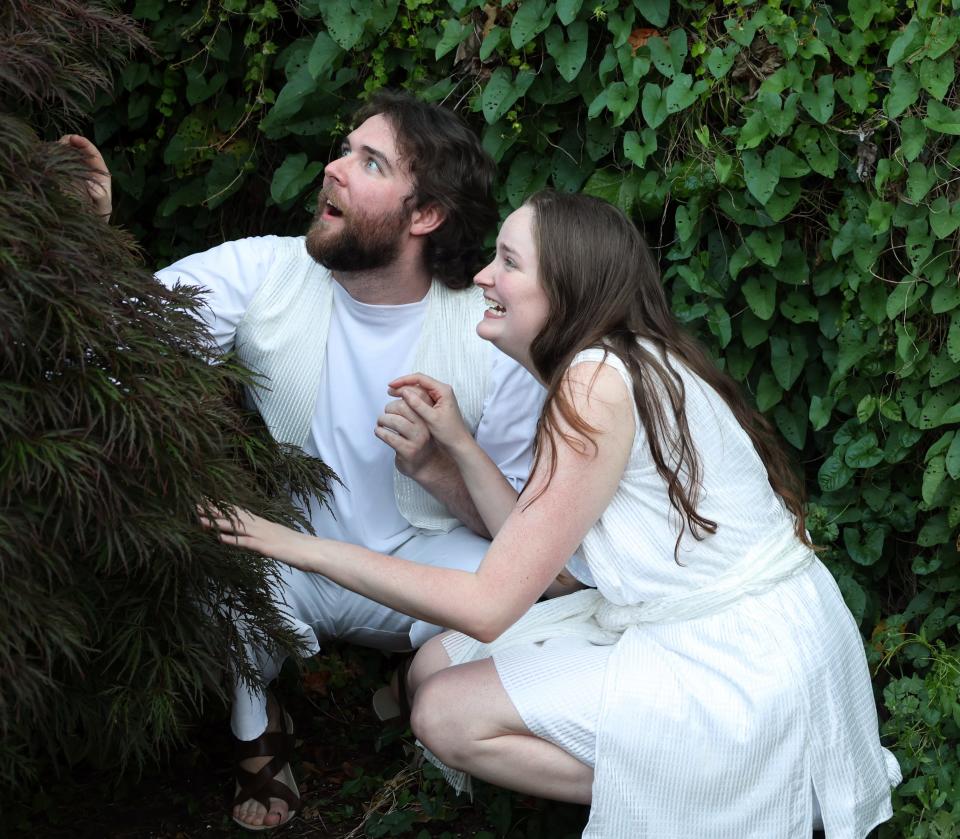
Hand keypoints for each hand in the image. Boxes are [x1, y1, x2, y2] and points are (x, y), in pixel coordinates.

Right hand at [58, 134, 111, 218]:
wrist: (88, 225)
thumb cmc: (98, 216)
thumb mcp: (102, 207)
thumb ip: (100, 197)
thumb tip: (93, 186)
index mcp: (100, 174)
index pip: (93, 153)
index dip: (83, 143)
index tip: (74, 138)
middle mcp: (87, 171)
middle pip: (78, 151)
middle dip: (68, 143)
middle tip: (58, 142)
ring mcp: (74, 174)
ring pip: (66, 156)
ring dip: (58, 150)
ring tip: (51, 149)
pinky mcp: (63, 178)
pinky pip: (57, 165)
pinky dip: (52, 159)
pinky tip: (46, 158)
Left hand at [199, 506, 318, 571]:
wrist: (313, 551)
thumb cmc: (297, 547)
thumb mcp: (276, 539)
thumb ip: (262, 537)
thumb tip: (250, 538)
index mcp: (262, 523)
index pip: (238, 512)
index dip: (222, 506)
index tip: (206, 500)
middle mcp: (260, 526)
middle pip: (234, 515)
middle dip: (214, 510)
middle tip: (195, 504)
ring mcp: (263, 535)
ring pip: (236, 527)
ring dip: (217, 523)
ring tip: (199, 519)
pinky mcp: (266, 547)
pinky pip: (247, 543)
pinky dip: (233, 540)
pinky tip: (220, 538)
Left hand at [375, 384, 447, 480]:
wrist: (428, 465)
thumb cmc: (421, 441)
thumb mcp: (421, 422)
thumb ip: (413, 408)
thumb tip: (397, 389)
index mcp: (428, 416)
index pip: (416, 396)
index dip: (401, 390)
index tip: (391, 391)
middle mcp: (425, 427)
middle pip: (403, 406)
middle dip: (389, 408)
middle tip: (386, 413)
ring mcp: (417, 439)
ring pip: (395, 421)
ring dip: (383, 420)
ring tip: (381, 423)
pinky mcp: (408, 450)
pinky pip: (389, 437)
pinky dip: (380, 432)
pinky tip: (379, 432)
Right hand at [387, 373, 471, 453]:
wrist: (459, 445)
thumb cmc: (449, 433)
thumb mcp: (431, 418)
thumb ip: (418, 404)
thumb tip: (404, 391)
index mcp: (443, 390)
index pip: (420, 378)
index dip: (404, 380)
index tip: (391, 385)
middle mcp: (442, 391)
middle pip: (419, 382)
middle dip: (403, 385)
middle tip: (389, 391)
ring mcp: (439, 397)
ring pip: (420, 389)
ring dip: (406, 391)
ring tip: (393, 395)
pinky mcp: (437, 404)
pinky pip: (422, 397)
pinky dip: (411, 398)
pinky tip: (402, 402)